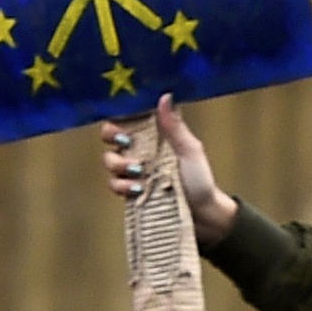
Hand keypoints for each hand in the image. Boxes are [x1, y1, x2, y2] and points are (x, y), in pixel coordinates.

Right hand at [100, 95, 237, 245]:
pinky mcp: (130, 191)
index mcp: (154, 135)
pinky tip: (138, 189)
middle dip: (111, 136)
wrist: (202, 213)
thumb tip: (165, 96)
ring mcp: (132, 171)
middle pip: (110, 136)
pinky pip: (114, 184)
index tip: (124, 116)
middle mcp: (140, 150)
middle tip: (125, 142)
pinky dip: (123, 185)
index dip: (119, 115)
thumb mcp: (190, 150)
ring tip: (138, 171)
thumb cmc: (200, 178)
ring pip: (109, 160)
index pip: (128, 117)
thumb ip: (174, 126)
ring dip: (119, 164)